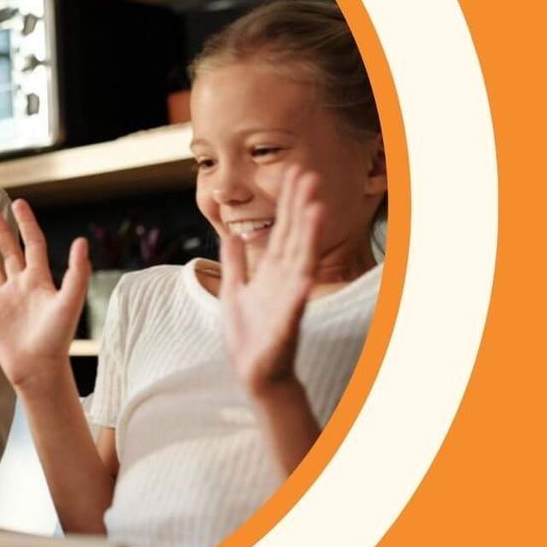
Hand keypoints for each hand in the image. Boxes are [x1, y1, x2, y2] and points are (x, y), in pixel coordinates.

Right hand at [0, 200, 89, 391]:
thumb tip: (81, 240)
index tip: (18, 203)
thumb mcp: (69, 301)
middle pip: (9, 252)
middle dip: (1, 232)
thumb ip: (77, 272)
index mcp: (38, 280)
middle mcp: (20, 287)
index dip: (26, 223)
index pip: (32, 244)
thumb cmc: (57, 337)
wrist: (39, 369)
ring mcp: (3, 302)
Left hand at [219, 168, 322, 397]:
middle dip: (300, 207)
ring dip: (308, 237)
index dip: (288, 202)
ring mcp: (287, 301)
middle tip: (310, 176)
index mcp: (272, 272)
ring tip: (315, 210)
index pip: (282, 230)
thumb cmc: (247, 333)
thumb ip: (234, 261)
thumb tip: (231, 232)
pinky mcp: (283, 326)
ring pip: (299, 263)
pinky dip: (297, 292)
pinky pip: (292, 307)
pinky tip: (303, 275)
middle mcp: (284, 281)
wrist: (253, 372)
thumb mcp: (233, 289)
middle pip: (294, 237)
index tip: (295, 174)